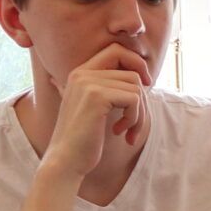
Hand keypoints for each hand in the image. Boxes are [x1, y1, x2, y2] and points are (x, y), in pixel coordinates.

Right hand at [42, 44, 151, 177]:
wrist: (65, 160)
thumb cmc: (84, 139)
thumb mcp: (95, 108)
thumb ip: (109, 89)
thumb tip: (142, 77)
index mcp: (80, 73)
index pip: (117, 50)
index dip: (136, 64)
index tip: (145, 86)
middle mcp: (82, 73)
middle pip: (132, 71)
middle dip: (143, 95)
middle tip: (140, 115)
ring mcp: (88, 83)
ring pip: (136, 87)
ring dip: (139, 113)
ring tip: (127, 130)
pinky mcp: (97, 96)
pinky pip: (134, 99)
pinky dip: (134, 118)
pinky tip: (119, 132)